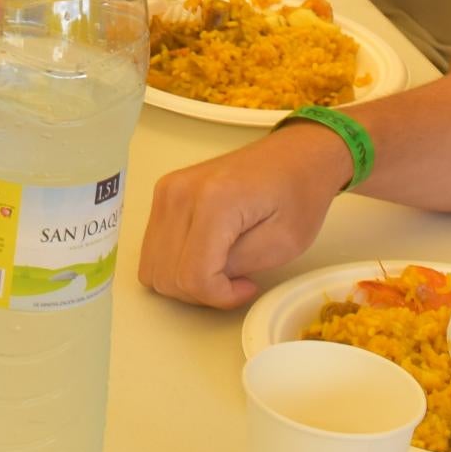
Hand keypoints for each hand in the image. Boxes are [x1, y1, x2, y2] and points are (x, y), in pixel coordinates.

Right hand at [139, 122, 350, 308]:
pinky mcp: (164, 194)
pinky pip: (154, 250)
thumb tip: (208, 282)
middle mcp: (180, 193)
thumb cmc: (298, 192)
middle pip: (166, 276)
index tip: (248, 287)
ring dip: (185, 282)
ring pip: (152, 268)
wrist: (295, 155)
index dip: (220, 296)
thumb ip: (238, 266)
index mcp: (213, 201)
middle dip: (202, 292)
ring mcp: (167, 191)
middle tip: (236, 281)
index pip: (193, 276)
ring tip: (222, 269)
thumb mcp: (283, 243)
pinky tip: (207, 257)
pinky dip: (175, 265)